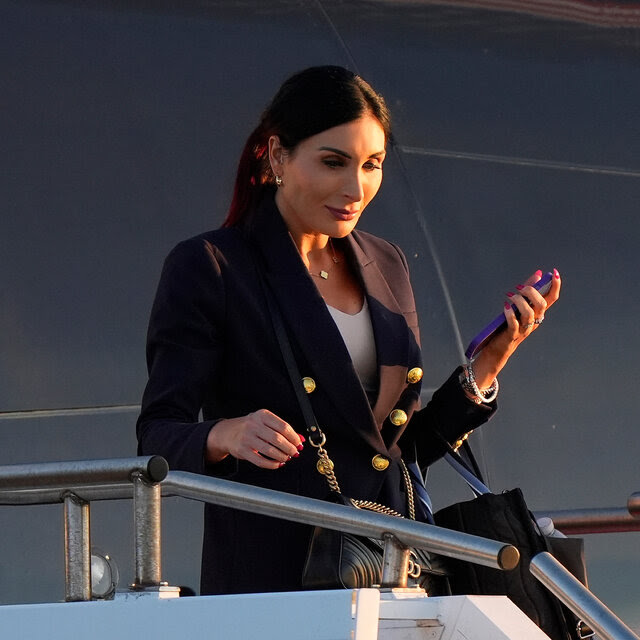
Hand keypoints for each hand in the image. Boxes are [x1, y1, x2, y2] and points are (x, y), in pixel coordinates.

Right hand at [206, 409, 304, 468]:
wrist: (227, 432)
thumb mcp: (265, 422)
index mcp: (262, 415)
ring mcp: (247, 438)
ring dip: (282, 456)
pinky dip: (272, 464)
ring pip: (270, 450)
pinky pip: (260, 460)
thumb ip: (281, 430)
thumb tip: (299, 439)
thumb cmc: (250, 427)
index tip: (299, 443)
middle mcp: (254, 425)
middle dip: (290, 448)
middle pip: (278, 439)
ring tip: (286, 458)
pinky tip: (277, 464)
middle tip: (295, 452)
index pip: (283, 426)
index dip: (294, 437)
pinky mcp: (242, 450)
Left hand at [472, 268, 561, 387]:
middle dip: (531, 292)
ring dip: (519, 301)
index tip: (554, 272)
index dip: (555, 285)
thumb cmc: (508, 324)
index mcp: (538, 313)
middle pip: (541, 304)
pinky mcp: (512, 335)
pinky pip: (514, 324)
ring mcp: (524, 329)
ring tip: (509, 296)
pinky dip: (510, 314)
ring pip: (529, 313)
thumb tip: (538, 274)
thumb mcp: (519, 306)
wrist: (498, 347)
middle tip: (519, 288)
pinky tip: (505, 306)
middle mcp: (535, 321)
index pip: (552, 298)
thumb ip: (527, 290)